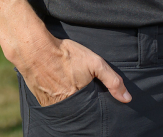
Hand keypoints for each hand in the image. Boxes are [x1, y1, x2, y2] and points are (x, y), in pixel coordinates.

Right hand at [14, 35, 130, 106]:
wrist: (35, 49)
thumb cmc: (66, 54)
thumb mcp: (94, 62)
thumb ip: (112, 80)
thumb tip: (127, 98)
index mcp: (79, 101)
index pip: (92, 113)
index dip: (96, 108)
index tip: (97, 101)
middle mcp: (64, 107)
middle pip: (79, 113)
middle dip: (84, 106)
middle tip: (84, 92)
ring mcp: (51, 105)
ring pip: (66, 111)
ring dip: (71, 104)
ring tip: (72, 90)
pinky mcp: (41, 101)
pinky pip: (53, 107)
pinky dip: (59, 101)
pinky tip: (60, 88)